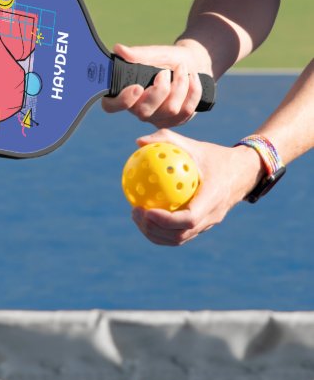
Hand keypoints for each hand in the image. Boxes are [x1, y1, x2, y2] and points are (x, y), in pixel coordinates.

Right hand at [102, 42, 211, 127]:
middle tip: (165, 72)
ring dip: (180, 85)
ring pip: (170, 110)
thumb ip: (138, 54)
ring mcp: (157, 118)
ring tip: (182, 69)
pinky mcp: (175, 121)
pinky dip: (193, 90)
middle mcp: (138, 109)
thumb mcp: (155, 53)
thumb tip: (118, 49)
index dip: (122, 101)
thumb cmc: (168, 59)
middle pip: (144, 112)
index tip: (137, 87)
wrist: (193, 63)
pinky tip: (193, 78)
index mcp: (125, 93)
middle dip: (160, 90)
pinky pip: (186, 111)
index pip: (111, 106)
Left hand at [130, 129, 264, 245]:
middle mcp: (212, 216)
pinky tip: (145, 215)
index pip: (189, 219)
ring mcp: (208, 224)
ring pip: (179, 239)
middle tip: (135, 212)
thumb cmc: (215, 157)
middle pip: (180, 235)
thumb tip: (139, 142)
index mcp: (213, 198)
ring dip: (155, 233)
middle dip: (154, 229)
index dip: (166, 220)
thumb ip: (167, 140)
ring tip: (136, 216)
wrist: (243, 172)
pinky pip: (180, 234)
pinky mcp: (203, 226)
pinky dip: (161, 231)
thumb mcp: (194, 145)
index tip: (146, 210)